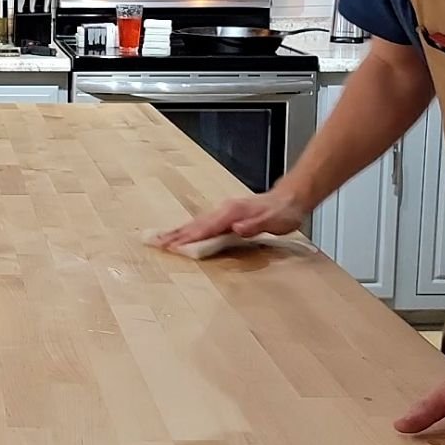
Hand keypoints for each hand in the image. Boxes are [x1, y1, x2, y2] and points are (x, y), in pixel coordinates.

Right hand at [153, 185, 308, 248]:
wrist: (290, 199)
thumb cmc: (283, 213)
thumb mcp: (274, 221)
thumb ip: (254, 225)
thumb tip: (235, 229)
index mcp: (232, 213)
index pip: (205, 228)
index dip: (188, 238)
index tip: (171, 246)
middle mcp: (224, 211)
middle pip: (194, 224)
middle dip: (174, 234)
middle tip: (153, 242)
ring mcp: (223, 212)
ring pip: (196, 223)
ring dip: (177, 231)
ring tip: (160, 239)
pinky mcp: (225, 216)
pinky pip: (202, 224)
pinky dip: (188, 229)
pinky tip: (182, 234)